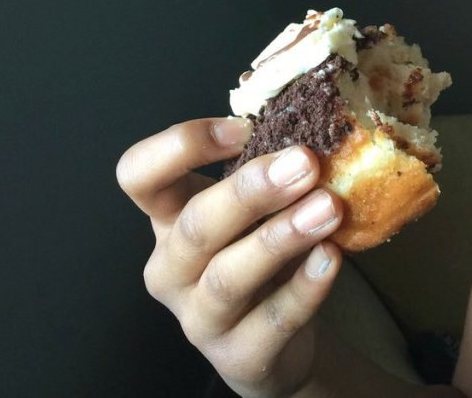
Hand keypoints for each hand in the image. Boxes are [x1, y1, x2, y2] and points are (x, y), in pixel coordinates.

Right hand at [117, 117, 343, 397]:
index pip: (138, 174)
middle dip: (250, 191)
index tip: (242, 128)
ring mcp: (199, 317)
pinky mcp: (238, 356)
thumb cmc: (258, 255)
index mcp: (166, 217)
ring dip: (280, 237)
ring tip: (328, 207)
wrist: (274, 343)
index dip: (180, 146)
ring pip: (229, 277)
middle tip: (304, 162)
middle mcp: (171, 268)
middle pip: (194, 225)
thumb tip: (313, 116)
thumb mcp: (250, 210)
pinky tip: (332, 258)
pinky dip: (305, 288)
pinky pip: (271, 320)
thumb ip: (264, 169)